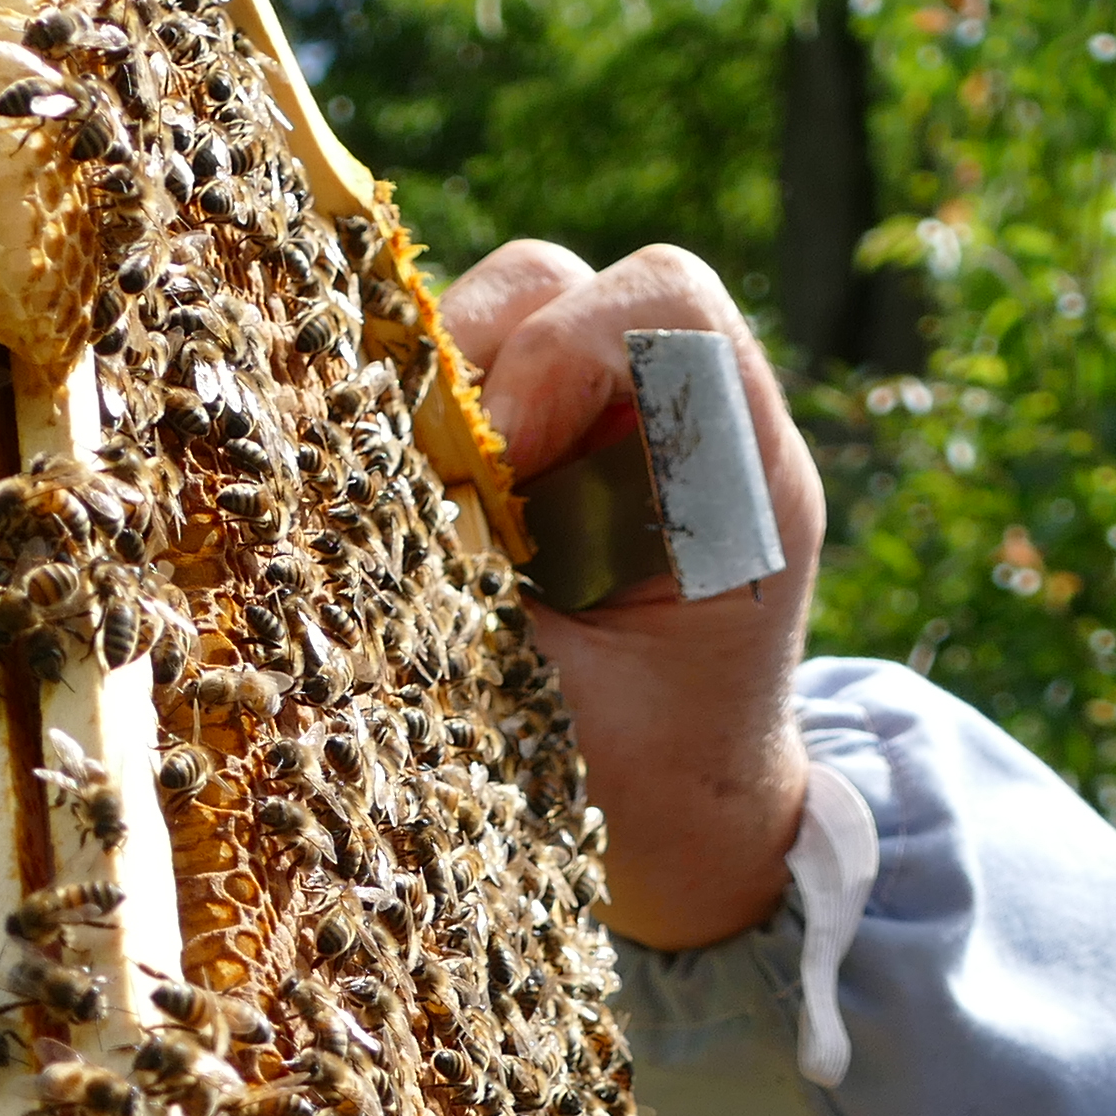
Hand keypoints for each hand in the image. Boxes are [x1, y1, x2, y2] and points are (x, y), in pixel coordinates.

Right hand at [438, 240, 825, 948]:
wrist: (677, 831)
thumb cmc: (635, 787)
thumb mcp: (568, 709)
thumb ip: (485, 595)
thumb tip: (372, 494)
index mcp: (742, 481)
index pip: (672, 309)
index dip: (565, 352)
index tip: (508, 474)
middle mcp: (686, 424)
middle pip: (565, 283)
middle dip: (479, 363)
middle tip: (451, 484)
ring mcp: (607, 424)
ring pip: (497, 311)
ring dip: (438, 392)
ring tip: (428, 500)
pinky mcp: (540, 441)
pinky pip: (460, 373)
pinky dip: (419, 419)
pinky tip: (419, 504)